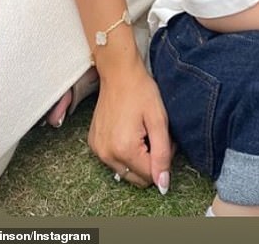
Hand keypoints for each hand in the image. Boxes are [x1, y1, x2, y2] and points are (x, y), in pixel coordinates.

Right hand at [87, 54, 171, 191]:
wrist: (119, 73)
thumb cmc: (140, 91)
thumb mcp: (159, 120)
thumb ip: (163, 154)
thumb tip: (163, 185)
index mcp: (124, 149)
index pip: (151, 176)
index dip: (163, 159)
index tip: (165, 139)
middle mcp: (107, 154)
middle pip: (137, 178)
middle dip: (150, 162)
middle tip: (154, 135)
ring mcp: (98, 150)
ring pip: (126, 171)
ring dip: (137, 158)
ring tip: (142, 132)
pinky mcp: (94, 144)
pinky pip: (114, 160)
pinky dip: (124, 152)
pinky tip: (128, 131)